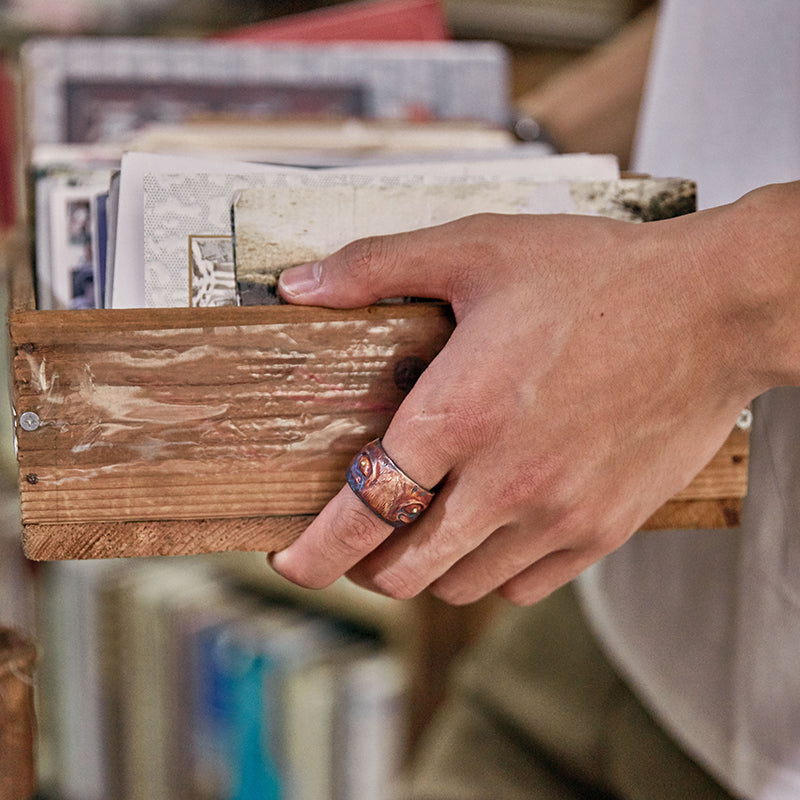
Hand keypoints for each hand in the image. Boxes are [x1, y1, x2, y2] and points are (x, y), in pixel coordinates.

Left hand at [270, 192, 785, 605]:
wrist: (713, 308)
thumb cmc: (597, 277)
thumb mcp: (477, 247)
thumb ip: (376, 267)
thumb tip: (301, 286)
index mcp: (459, 416)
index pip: (362, 513)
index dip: (314, 552)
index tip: (288, 562)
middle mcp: (504, 484)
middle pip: (403, 572)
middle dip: (363, 566)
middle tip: (357, 539)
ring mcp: (558, 517)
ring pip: (459, 588)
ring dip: (425, 568)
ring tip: (422, 527)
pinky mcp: (602, 532)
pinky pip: (523, 588)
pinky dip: (489, 571)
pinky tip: (490, 528)